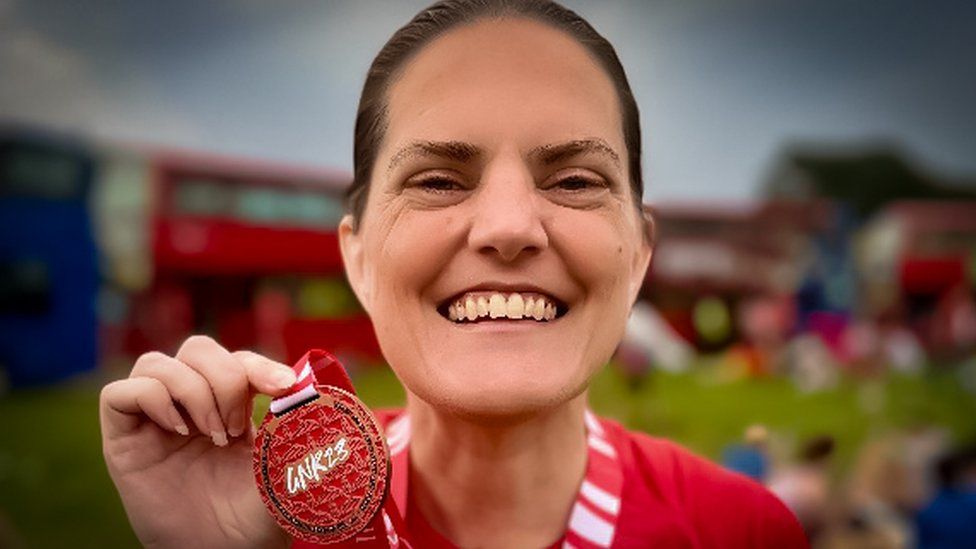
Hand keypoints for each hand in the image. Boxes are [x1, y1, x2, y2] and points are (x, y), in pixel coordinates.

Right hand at [99, 336, 296, 547]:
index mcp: (230, 404)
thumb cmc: (256, 514)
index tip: (284, 386)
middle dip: (224, 378)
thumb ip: (296, 422)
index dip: (258, 364)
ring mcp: (154, 419)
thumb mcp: (285, 463)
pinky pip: (119, 394)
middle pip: (197, 349)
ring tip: (213, 435)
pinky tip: (178, 430)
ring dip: (192, 390)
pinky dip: (151, 399)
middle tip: (235, 427)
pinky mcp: (123, 439)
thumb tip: (310, 385)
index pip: (237, 359)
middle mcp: (190, 404)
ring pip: (156, 363)